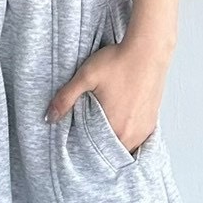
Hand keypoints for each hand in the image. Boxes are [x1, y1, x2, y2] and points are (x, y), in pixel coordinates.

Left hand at [45, 38, 169, 153]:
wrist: (148, 50)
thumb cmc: (118, 61)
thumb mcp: (86, 76)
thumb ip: (66, 98)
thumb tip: (49, 117)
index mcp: (116, 128)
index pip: (98, 152)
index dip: (87, 148)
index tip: (79, 140)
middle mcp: (133, 134)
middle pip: (113, 150)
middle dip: (100, 146)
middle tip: (89, 133)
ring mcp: (145, 128)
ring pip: (127, 145)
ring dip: (116, 140)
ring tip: (103, 128)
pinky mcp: (152, 120)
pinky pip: (139, 138)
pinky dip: (129, 134)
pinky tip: (121, 123)